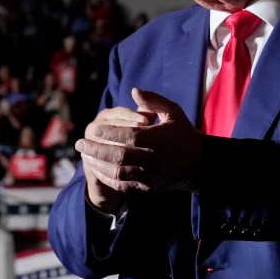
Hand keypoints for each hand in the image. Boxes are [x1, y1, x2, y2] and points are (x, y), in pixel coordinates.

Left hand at [76, 88, 202, 210]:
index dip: (111, 133)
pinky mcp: (148, 187)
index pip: (130, 136)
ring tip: (85, 155)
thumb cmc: (184, 134)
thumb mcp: (174, 112)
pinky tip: (97, 168)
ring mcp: (151, 175)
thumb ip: (153, 100)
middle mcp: (154, 159)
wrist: (199, 165)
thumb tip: (133, 91)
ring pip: (119, 173)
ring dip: (98, 165)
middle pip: (120, 156)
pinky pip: (123, 185)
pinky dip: (108, 178)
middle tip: (80, 143)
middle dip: (97, 150)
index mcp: (159, 139)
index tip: (94, 129)